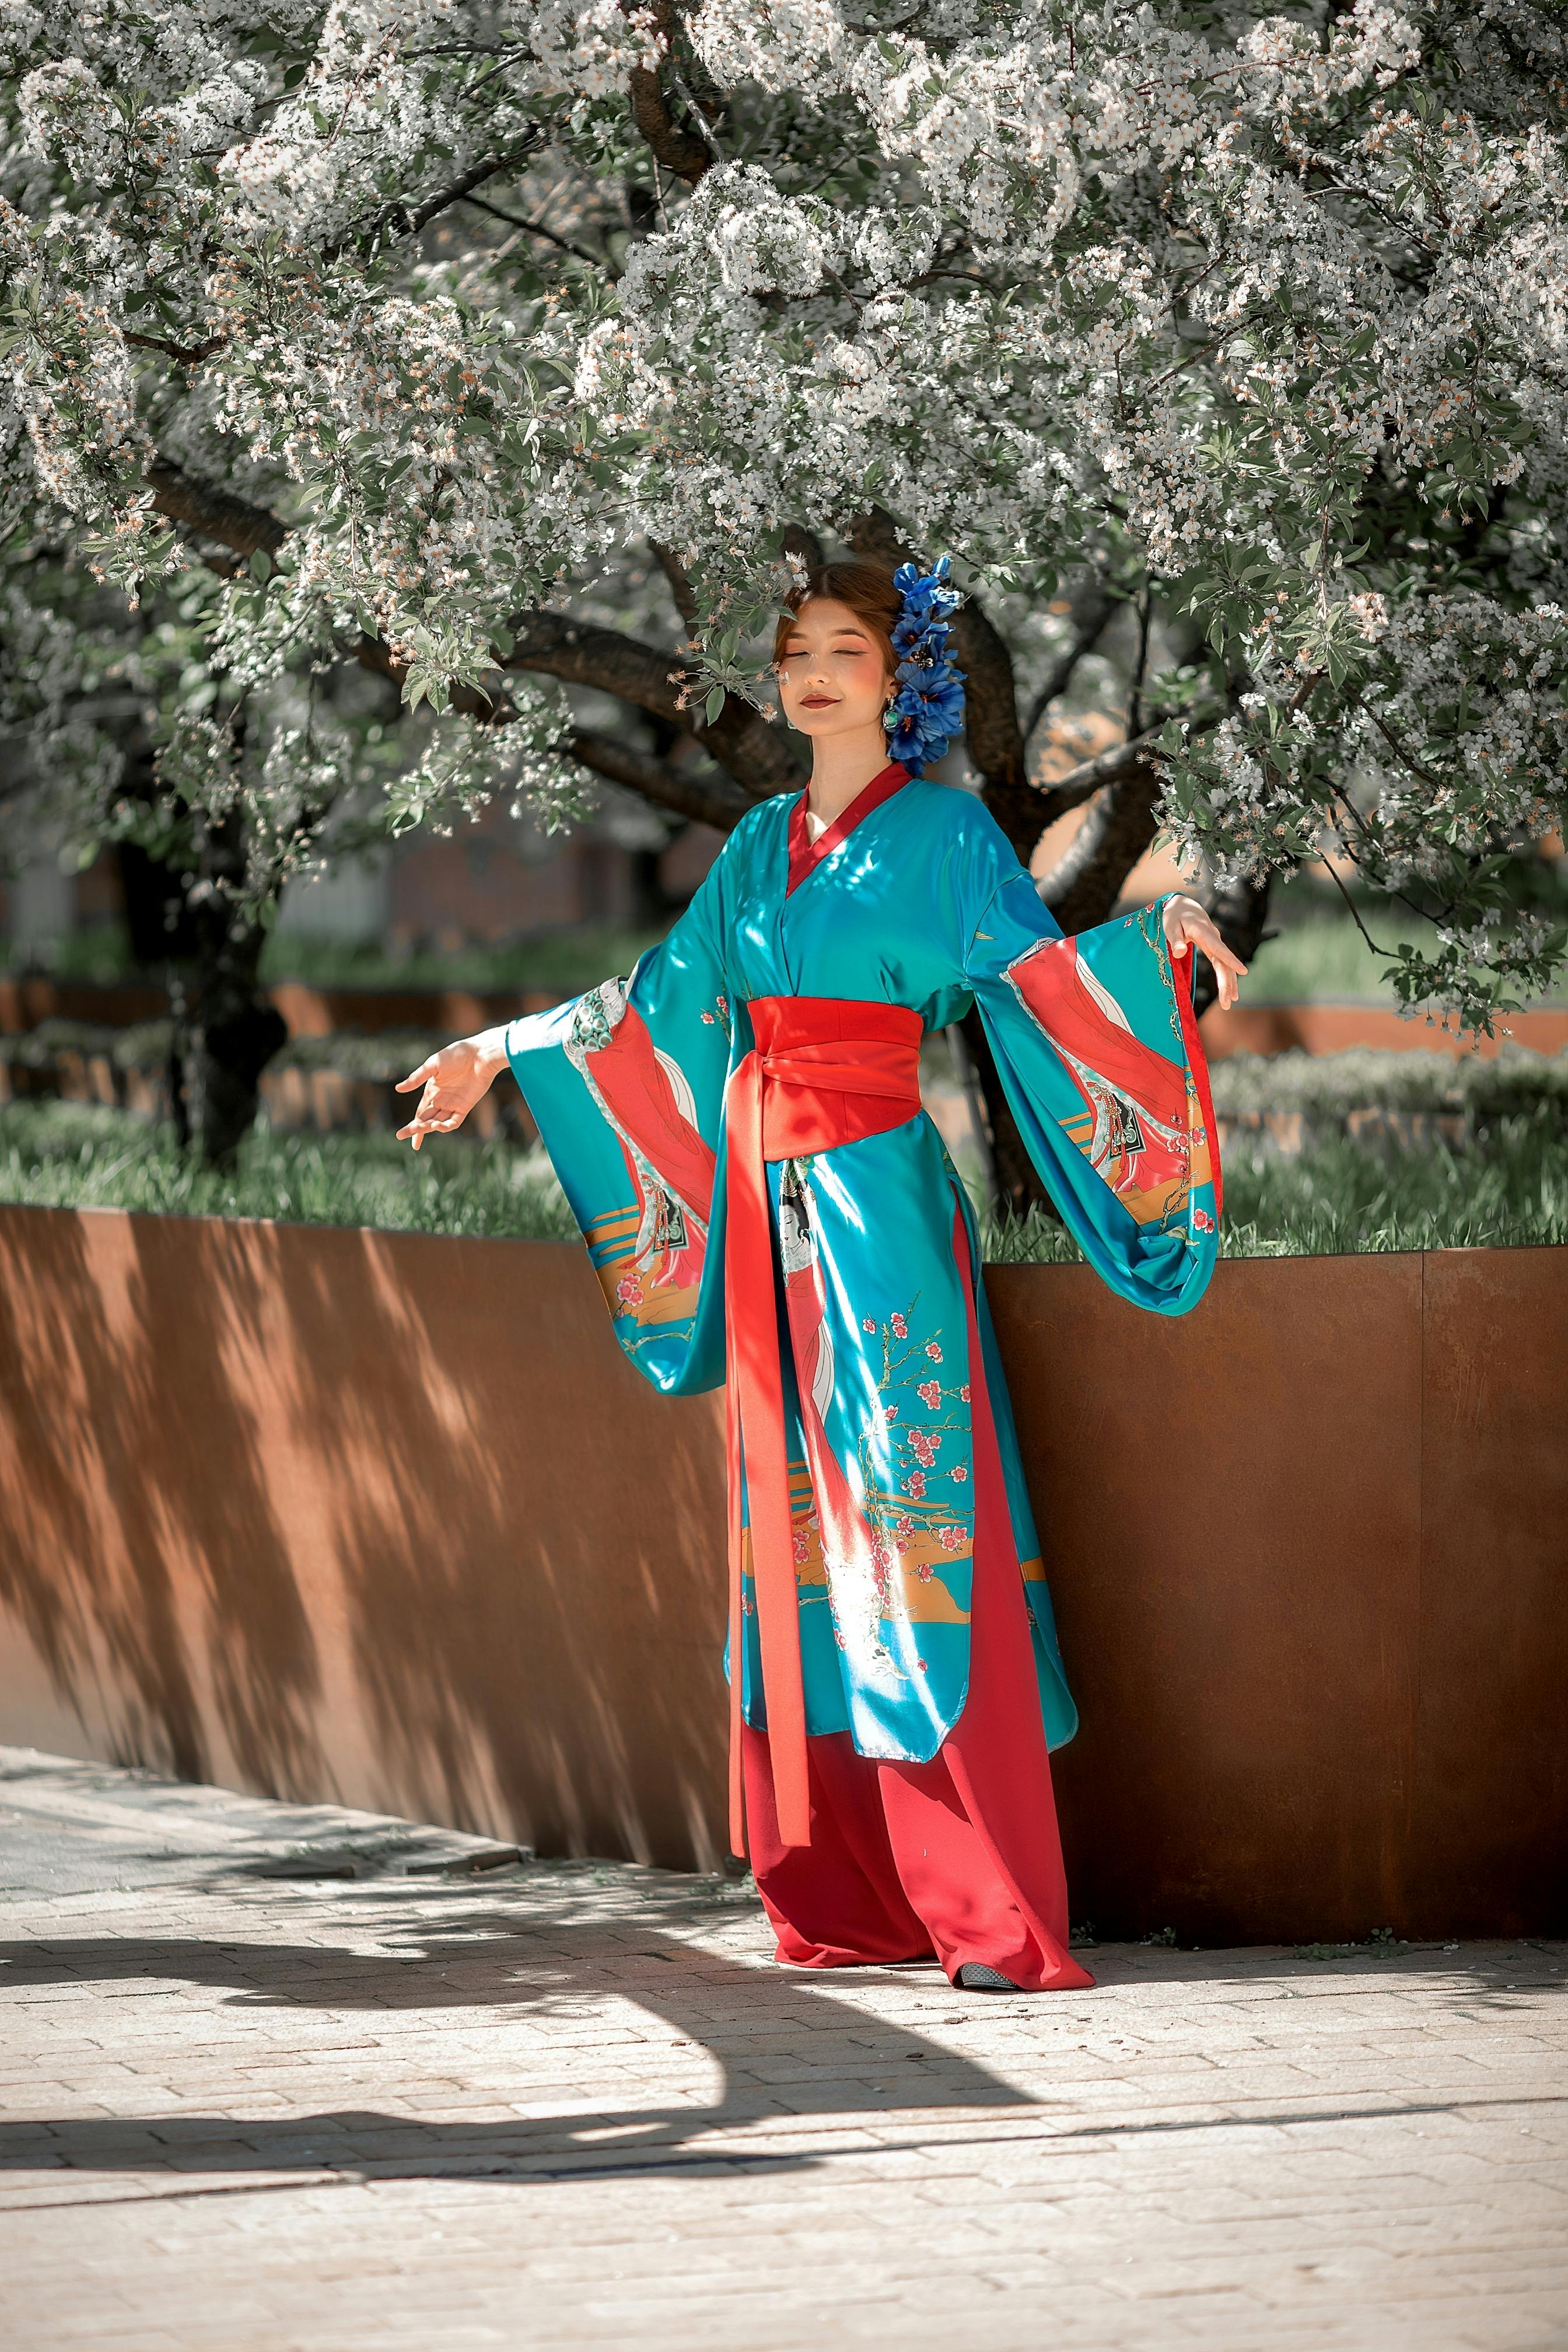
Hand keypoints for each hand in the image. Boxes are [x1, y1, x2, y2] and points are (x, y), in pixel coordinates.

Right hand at [394, 1032, 504, 1149]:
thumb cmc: (456, 1055)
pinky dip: (445, 1126)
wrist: (479, 1055)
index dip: (412, 1126)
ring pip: (438, 1123)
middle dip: (415, 1129)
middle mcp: (441, 1101)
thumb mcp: (433, 1065)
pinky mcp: (465, 1107)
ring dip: (427, 1127)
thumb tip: (398, 1089)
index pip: (420, 1113)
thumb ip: (417, 1078)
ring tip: (417, 1128)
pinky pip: (454, 1121)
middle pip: (426, 1120)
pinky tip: (437, 1126)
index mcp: (431, 1092)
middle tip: (400, 1135)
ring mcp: (453, 1105)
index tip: (399, 1136)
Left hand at [1162, 894, 1247, 1011]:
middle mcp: (1214, 938)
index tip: (1243, 971)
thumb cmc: (1174, 917)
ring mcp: (1215, 943)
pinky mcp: (1214, 948)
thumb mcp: (1170, 926)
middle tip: (1227, 1002)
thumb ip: (1175, 939)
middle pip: (1223, 963)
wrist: (1183, 907)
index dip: (1230, 960)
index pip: (1219, 948)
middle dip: (1226, 983)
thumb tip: (1179, 953)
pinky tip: (1230, 992)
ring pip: (1225, 965)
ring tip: (1229, 1002)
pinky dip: (1226, 977)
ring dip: (1228, 984)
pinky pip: (1222, 964)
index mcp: (1203, 932)